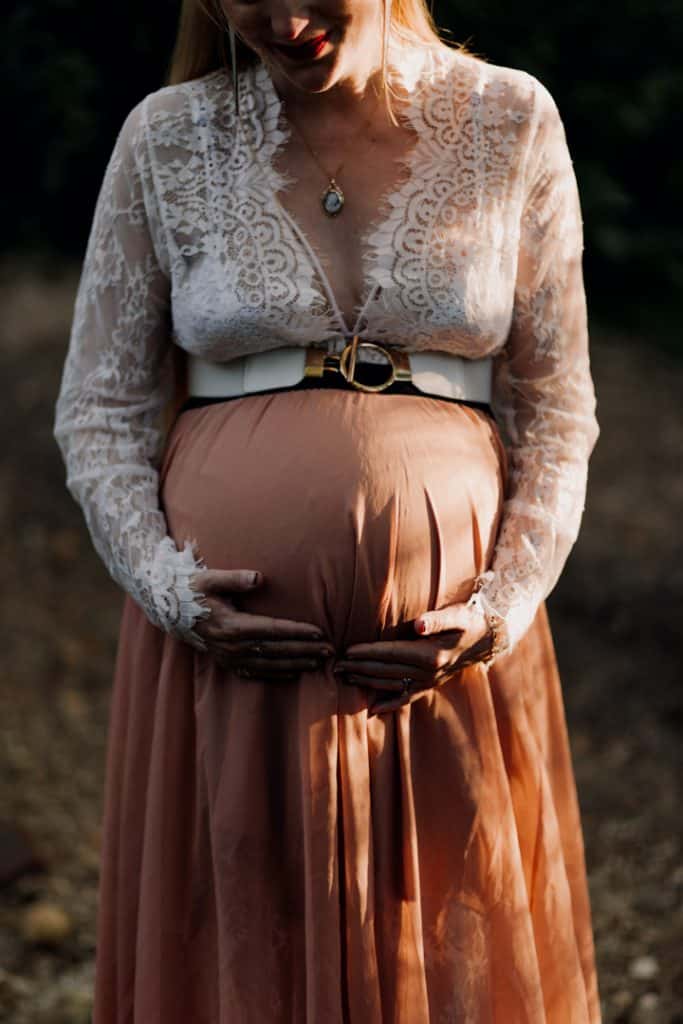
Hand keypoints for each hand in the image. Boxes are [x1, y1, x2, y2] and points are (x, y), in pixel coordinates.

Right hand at [189, 569, 332, 680]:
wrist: (169, 610)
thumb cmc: (192, 589)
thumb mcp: (210, 578)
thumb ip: (235, 578)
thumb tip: (259, 577)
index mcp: (231, 625)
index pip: (273, 630)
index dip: (297, 632)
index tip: (319, 632)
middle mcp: (231, 645)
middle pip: (276, 650)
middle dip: (304, 650)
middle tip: (330, 650)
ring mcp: (228, 657)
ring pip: (269, 664)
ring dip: (295, 663)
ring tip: (319, 662)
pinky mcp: (226, 662)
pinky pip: (254, 673)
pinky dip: (275, 675)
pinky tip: (293, 674)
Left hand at [333, 600, 494, 714]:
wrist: (488, 638)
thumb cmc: (469, 620)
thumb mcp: (457, 614)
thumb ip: (437, 619)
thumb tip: (418, 625)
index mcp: (430, 654)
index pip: (391, 653)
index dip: (368, 652)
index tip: (347, 652)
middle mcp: (428, 672)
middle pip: (386, 670)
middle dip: (359, 667)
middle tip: (335, 666)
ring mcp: (428, 682)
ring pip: (391, 684)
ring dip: (367, 682)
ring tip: (344, 679)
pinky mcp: (430, 686)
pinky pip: (406, 698)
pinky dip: (389, 704)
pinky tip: (372, 710)